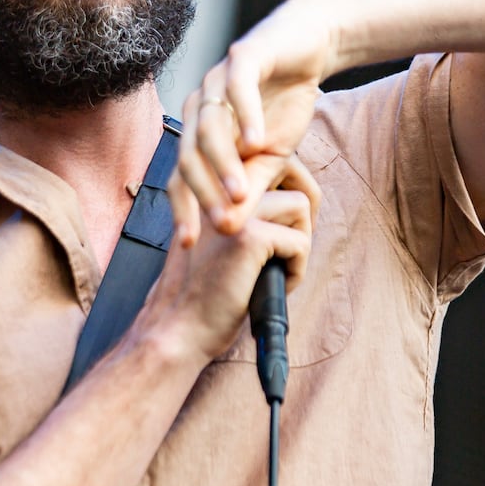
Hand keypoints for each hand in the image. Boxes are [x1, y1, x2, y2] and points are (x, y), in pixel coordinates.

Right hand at [145, 157, 319, 361]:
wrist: (179, 327)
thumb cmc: (204, 289)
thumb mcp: (220, 237)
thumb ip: (243, 210)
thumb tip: (293, 197)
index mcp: (212, 185)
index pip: (268, 158)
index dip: (291, 185)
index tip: (290, 223)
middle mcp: (219, 189)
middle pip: (289, 173)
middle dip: (304, 209)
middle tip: (295, 247)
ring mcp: (234, 211)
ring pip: (300, 206)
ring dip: (300, 242)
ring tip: (279, 270)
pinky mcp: (248, 237)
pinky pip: (300, 243)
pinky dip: (296, 271)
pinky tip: (275, 286)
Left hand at [171, 0, 334, 245]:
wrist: (306, 49)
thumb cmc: (281, 105)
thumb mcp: (270, 158)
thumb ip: (248, 191)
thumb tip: (228, 229)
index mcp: (198, 134)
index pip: (180, 177)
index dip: (182, 210)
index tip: (190, 244)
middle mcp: (199, 107)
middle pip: (188, 155)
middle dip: (203, 192)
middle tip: (222, 223)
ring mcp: (216, 80)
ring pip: (209, 125)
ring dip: (224, 162)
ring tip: (241, 192)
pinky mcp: (242, 57)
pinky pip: (237, 88)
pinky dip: (245, 115)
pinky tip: (258, 141)